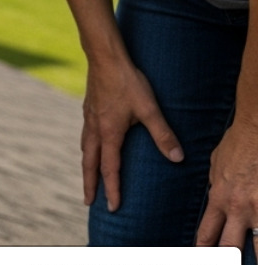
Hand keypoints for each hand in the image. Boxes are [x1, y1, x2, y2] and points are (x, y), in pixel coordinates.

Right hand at [81, 55, 182, 210]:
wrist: (105, 57)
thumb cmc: (127, 82)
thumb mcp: (149, 109)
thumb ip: (163, 134)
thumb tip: (178, 158)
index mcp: (109, 133)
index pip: (110, 168)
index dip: (112, 189)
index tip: (112, 207)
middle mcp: (95, 129)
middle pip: (89, 163)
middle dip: (90, 184)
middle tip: (88, 201)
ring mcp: (89, 118)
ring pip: (85, 148)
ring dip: (87, 165)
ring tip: (88, 176)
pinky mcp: (88, 107)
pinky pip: (85, 135)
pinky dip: (87, 147)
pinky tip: (91, 143)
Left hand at [197, 118, 257, 246]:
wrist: (257, 130)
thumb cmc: (237, 143)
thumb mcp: (215, 164)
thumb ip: (216, 184)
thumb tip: (215, 193)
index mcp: (219, 199)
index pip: (207, 232)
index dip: (204, 249)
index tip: (200, 264)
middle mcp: (239, 209)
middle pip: (232, 246)